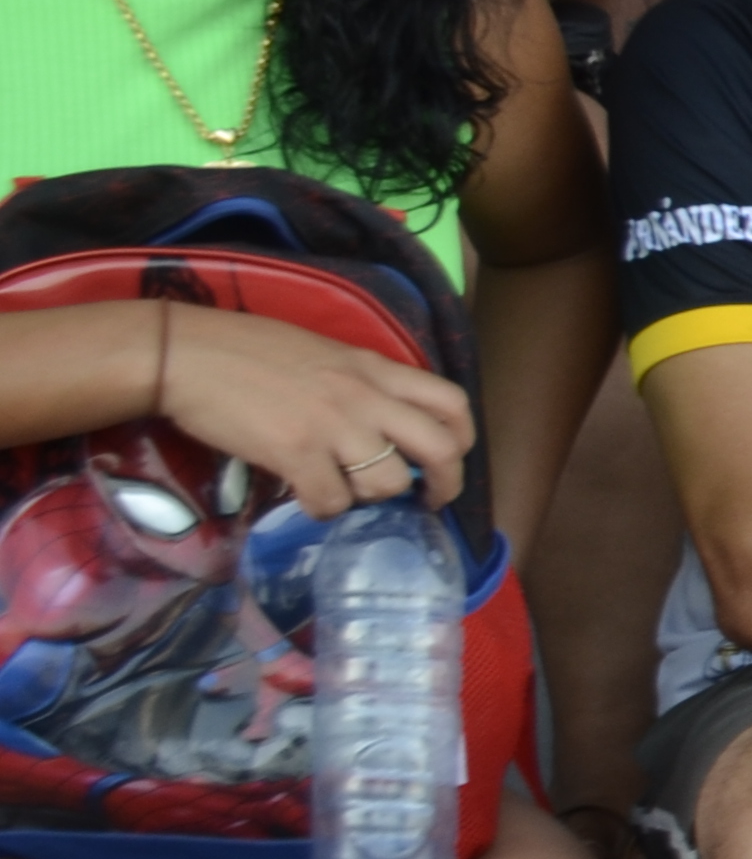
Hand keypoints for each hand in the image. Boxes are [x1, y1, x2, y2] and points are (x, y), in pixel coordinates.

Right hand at [155, 300, 478, 520]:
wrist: (182, 353)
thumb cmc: (244, 350)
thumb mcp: (322, 353)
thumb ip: (360, 384)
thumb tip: (383, 425)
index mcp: (374, 368)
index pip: (452, 402)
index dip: (462, 439)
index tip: (449, 460)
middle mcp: (364, 396)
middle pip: (441, 450)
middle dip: (444, 486)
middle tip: (425, 501)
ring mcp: (332, 425)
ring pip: (387, 484)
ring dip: (368, 498)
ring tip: (341, 489)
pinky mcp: (296, 452)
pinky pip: (333, 502)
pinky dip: (322, 509)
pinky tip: (305, 496)